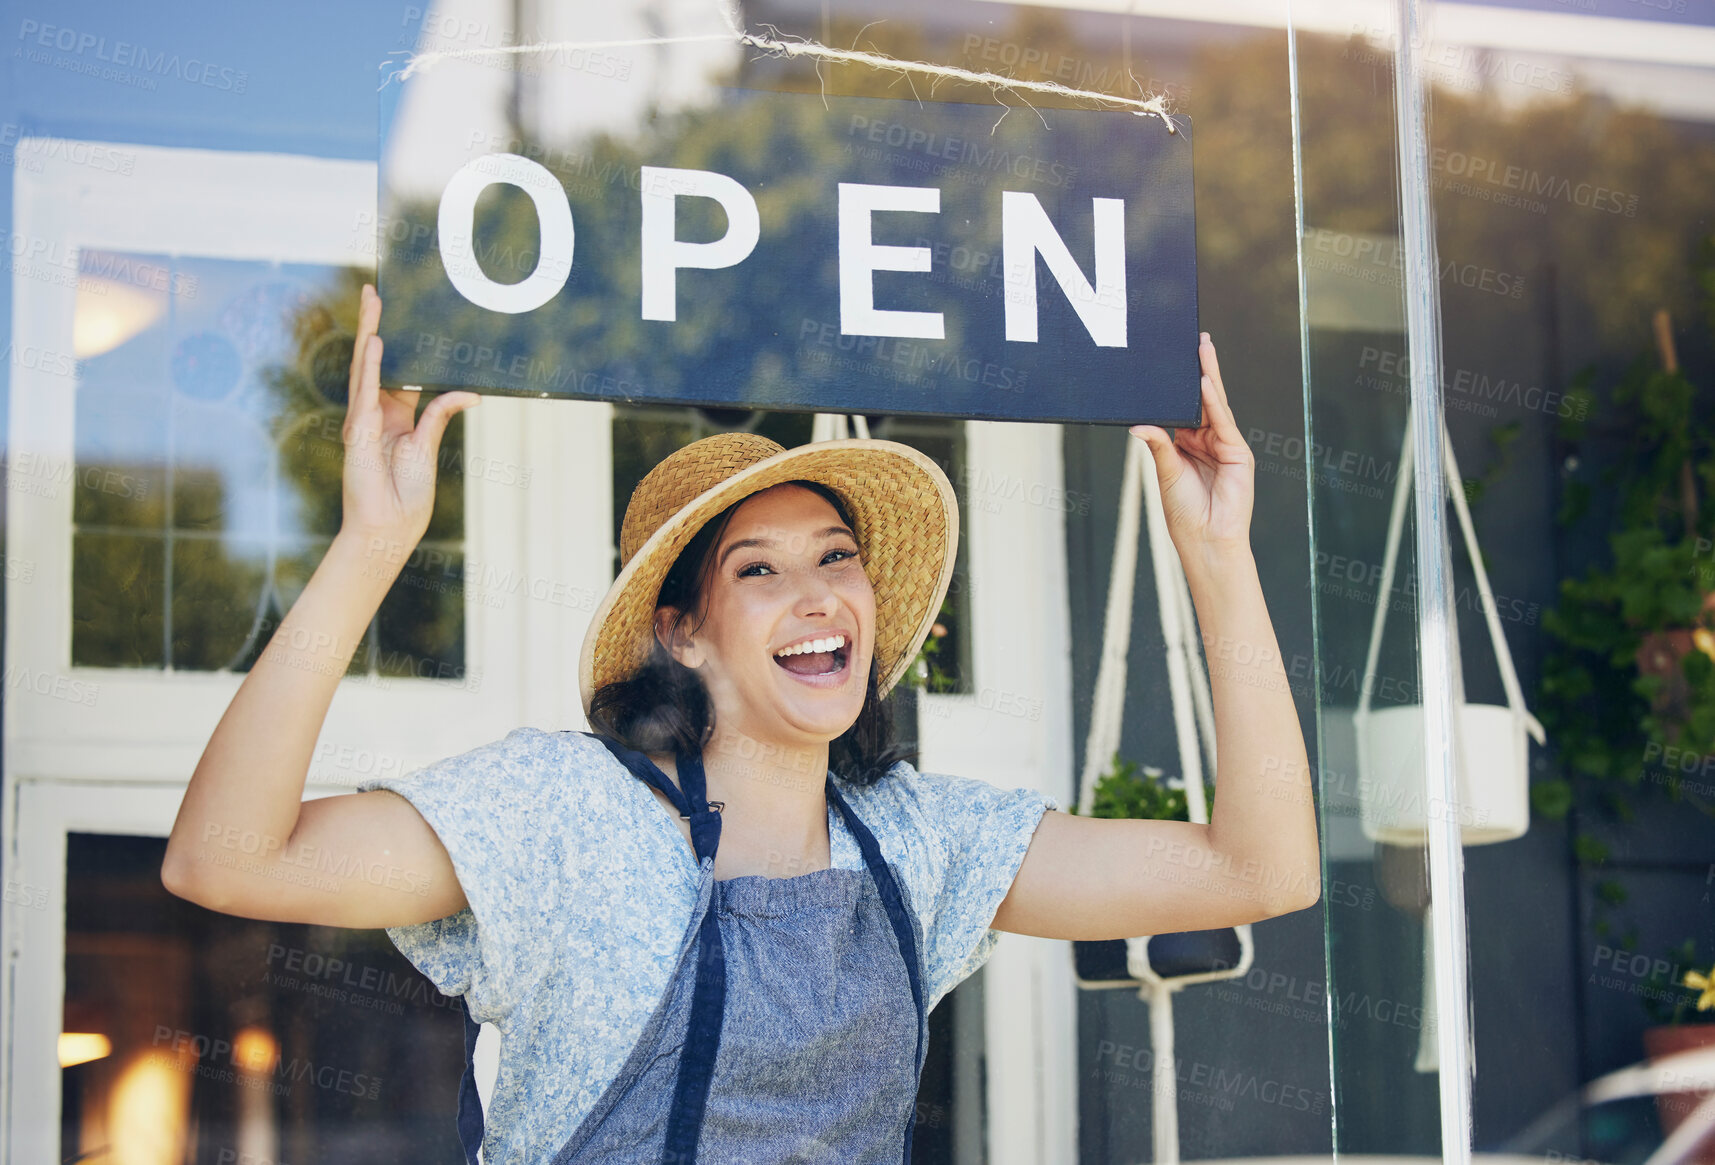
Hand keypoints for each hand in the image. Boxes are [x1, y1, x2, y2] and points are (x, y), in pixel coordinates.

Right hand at [340, 284, 480, 544]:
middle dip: (374, 325)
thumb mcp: (428, 446)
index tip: (396, 313)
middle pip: (374, 360)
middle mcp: (374, 412)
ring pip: (365, 366)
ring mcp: (363, 419)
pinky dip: (371, 366)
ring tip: (372, 301)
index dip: (395, 342)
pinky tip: (375, 342)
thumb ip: (441, 413)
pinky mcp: (359, 431)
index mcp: (393, 416)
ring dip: (368, 332)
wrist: (389, 527)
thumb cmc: (407, 494)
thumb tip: (470, 392)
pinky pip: (366, 392)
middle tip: (375, 290)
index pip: (394, 370)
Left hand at [1129, 333, 1254, 562]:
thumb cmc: (1184, 512)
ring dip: (1208, 376)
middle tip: (1196, 339)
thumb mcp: (1165, 472)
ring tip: (1202, 349)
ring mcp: (1224, 444)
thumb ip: (1157, 444)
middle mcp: (1207, 441)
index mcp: (1187, 444)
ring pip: (1215, 404)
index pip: (1184, 407)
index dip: (1180, 384)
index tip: (1174, 359)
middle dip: (1200, 369)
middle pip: (1203, 399)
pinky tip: (1205, 383)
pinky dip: (1214, 402)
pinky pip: (1223, 421)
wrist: (1205, 539)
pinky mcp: (1238, 452)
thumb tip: (1138, 425)